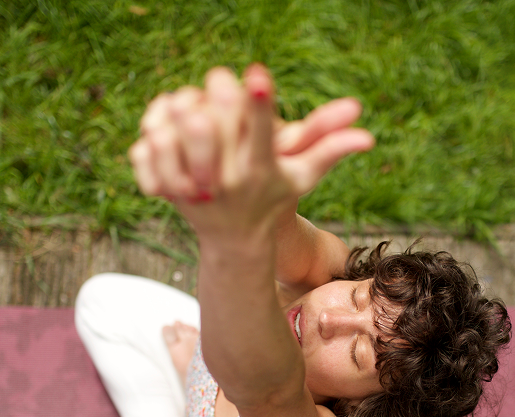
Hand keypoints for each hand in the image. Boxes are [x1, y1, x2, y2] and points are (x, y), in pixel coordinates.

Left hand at [128, 65, 373, 236]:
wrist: (235, 242)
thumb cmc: (272, 198)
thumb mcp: (302, 176)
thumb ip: (331, 148)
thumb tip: (368, 136)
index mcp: (260, 171)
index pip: (261, 136)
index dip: (259, 105)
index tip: (257, 76)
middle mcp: (226, 181)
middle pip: (209, 126)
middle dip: (215, 95)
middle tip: (219, 83)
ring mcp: (192, 188)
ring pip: (172, 133)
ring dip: (178, 107)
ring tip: (189, 104)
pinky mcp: (164, 190)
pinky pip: (146, 148)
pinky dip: (151, 128)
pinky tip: (163, 125)